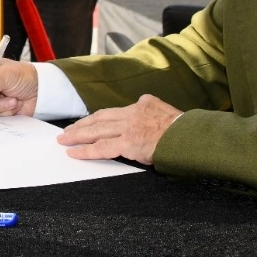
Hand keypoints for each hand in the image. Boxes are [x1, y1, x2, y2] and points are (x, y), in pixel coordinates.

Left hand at [56, 94, 182, 164]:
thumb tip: (149, 123)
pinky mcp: (128, 142)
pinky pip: (102, 147)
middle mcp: (133, 112)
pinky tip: (74, 153)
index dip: (99, 118)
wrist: (192, 137)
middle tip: (68, 130)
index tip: (89, 122)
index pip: (115, 111)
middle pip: (101, 118)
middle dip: (82, 124)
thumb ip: (155, 114)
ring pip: (97, 130)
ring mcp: (129, 127)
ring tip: (64, 140)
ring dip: (78, 135)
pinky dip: (86, 150)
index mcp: (143, 104)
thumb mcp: (168, 113)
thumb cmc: (185, 131)